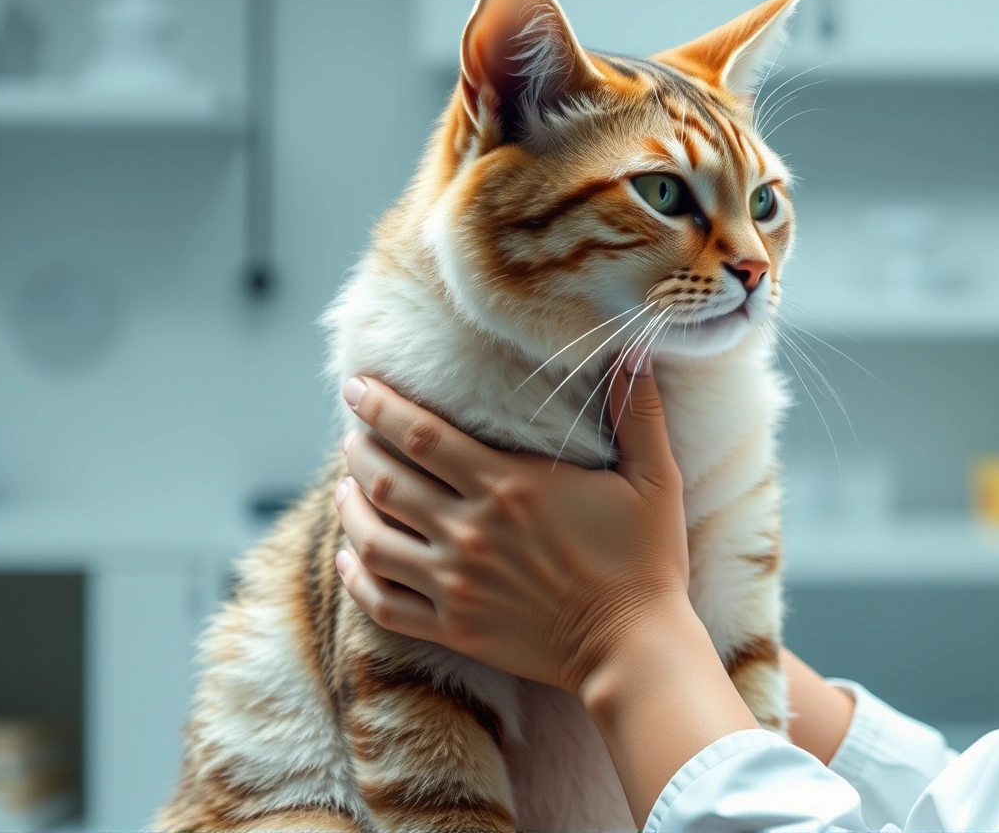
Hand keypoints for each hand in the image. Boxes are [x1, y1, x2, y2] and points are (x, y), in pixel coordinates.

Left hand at [332, 361, 690, 695]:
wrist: (633, 647)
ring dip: (349, 507)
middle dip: (359, 449)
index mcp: (509, 486)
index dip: (380, 407)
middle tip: (352, 433)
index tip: (357, 386)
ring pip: (372, 539)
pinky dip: (356, 577)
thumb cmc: (646, 559)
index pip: (421, 435)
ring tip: (344, 486)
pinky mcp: (454, 628)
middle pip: (386, 480)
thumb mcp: (654, 478)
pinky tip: (350, 556)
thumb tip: (636, 352)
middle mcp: (470, 531)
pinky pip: (383, 602)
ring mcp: (456, 584)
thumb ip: (638, 413)